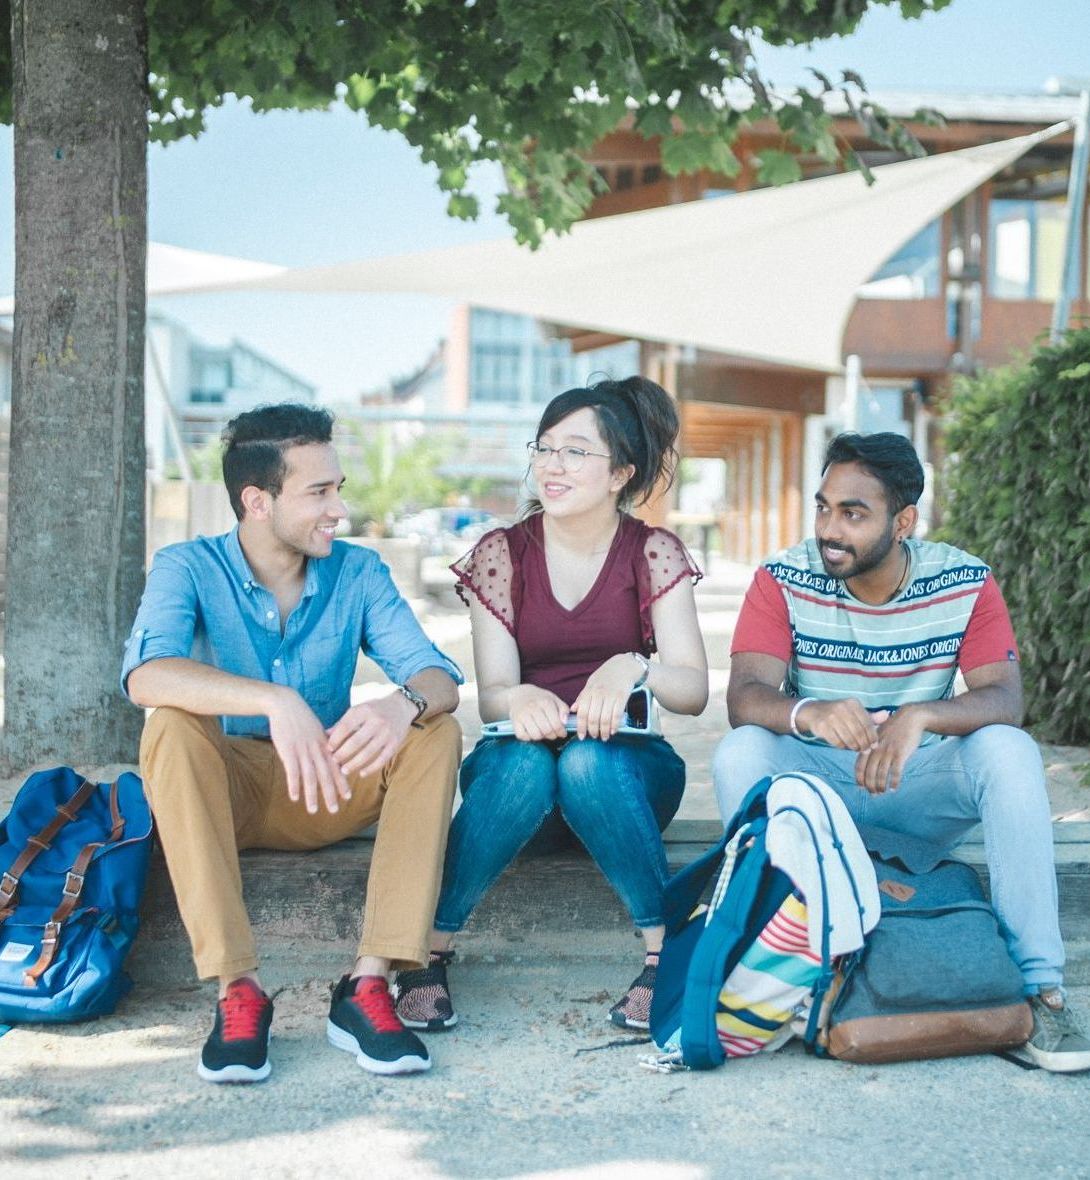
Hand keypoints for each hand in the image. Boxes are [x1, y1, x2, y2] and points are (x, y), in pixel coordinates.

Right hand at [267, 689, 351, 815]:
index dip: (341, 782)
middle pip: (326, 776)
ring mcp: (303, 751)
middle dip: (330, 794)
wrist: (286, 704)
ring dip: (312, 795)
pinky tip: (295, 798)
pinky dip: (294, 785)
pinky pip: (292, 771)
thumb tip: (329, 756)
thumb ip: (323, 744)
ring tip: (312, 810)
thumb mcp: (316, 731)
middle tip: (334, 811)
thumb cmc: (301, 719)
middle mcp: (317, 750)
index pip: (336, 768)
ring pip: (310, 776)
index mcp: (325, 746)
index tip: (348, 797)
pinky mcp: (288, 750)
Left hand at [327, 692, 415, 779]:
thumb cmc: (374, 709)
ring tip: (344, 771)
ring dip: (354, 764)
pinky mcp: (395, 743)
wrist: (401, 706)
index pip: (346, 726)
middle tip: (334, 762)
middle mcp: (376, 721)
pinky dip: (371, 768)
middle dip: (343, 753)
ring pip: (368, 752)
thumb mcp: (358, 710)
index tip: (328, 749)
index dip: (335, 739)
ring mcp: (387, 732)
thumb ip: (342, 723)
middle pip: (356, 741)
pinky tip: (362, 774)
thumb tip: (324, 735)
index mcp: (364, 710)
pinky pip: (382, 759)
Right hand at [507, 684, 569, 740]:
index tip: (562, 733)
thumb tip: (565, 722)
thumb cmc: (539, 699)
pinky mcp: (515, 721)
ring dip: (541, 737)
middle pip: (546, 731)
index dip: (561, 731)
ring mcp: (522, 714)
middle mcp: (533, 707)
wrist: (519, 694)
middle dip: (552, 735)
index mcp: (545, 702)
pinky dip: (528, 737)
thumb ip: (563, 710)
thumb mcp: (554, 699)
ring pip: (535, 735)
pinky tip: (531, 731)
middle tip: (552, 733)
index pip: (556, 724)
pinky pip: (522, 736)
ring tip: (542, 731)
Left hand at [571, 654, 641, 739]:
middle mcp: (598, 693)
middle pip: (593, 718)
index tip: (581, 736)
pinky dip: (615, 725)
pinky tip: (613, 730)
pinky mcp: (622, 696)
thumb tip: (573, 710)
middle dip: (593, 731)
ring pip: (605, 719)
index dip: (580, 727)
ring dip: (604, 731)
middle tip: (594, 737)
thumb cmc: (606, 675)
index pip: (581, 712)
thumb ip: (582, 696)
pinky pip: (617, 715)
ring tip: (604, 737)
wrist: (625, 665)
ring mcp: (610, 695)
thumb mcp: (591, 683)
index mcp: (589, 690)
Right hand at [795, 698, 888, 751]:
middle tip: (865, 750)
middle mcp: (842, 707)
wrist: (813, 712)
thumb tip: (887, 715)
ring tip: (855, 749)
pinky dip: (842, 746)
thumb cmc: (839, 714)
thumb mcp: (854, 712)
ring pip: (848, 738)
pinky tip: (844, 746)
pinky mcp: (821, 725)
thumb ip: (870, 716)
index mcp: (852, 703)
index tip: (874, 745)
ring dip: (854, 747)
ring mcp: (830, 716)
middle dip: (864, 744)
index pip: (867, 723)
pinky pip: (837, 741)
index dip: (872, 737)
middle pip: (858, 732)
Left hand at [854, 705, 926, 794]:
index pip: (859, 766)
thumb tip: (866, 764)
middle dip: (870, 786)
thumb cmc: (893, 728)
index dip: (859, 779)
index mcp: (868, 745)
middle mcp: (875, 749)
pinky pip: (895, 773)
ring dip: (881, 787)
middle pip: (869, 773)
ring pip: (881, 775)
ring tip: (883, 792)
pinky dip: (894, 783)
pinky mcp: (900, 754)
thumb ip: (870, 747)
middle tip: (874, 794)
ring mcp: (888, 752)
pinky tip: (894, 788)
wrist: (910, 717)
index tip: (861, 787)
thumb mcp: (877, 734)